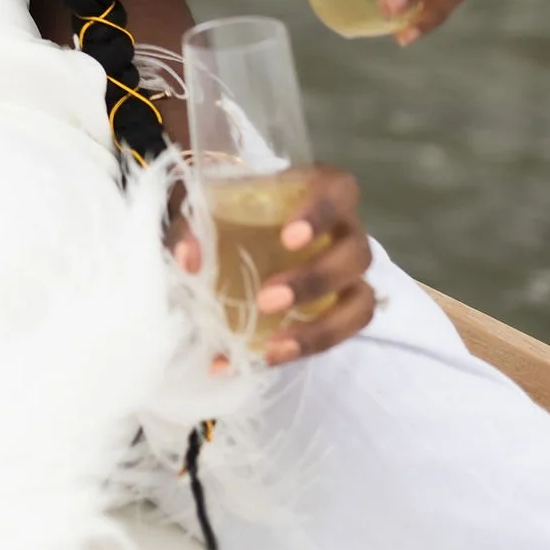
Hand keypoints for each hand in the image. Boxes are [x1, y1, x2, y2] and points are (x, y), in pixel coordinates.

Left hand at [173, 164, 375, 364]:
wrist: (224, 231)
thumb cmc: (225, 205)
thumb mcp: (202, 205)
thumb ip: (191, 226)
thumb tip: (189, 260)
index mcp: (318, 190)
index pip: (339, 190)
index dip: (323, 213)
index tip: (289, 238)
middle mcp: (343, 231)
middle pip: (357, 254)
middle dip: (316, 281)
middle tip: (268, 299)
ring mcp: (346, 274)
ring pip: (361, 302)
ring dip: (321, 328)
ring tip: (274, 346)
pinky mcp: (337, 309)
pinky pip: (339, 335)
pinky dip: (301, 350)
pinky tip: (260, 359)